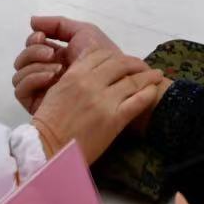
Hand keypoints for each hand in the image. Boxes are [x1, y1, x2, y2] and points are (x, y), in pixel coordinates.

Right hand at [12, 15, 122, 115]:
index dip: (34, 38)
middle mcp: (46, 71)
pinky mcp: (36, 104)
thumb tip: (32, 20)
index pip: (33, 45)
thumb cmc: (106, 60)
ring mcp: (41, 89)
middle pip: (23, 58)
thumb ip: (60, 24)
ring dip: (35, 66)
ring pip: (18, 73)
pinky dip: (32, 80)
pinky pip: (19, 90)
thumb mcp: (86, 35)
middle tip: (50, 53)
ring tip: (57, 69)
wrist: (115, 88)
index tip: (42, 36)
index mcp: (56, 57)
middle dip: (33, 51)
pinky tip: (50, 79)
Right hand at [31, 47, 167, 163]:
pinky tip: (153, 90)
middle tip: (142, 65)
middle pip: (120, 63)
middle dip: (134, 62)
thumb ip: (74, 76)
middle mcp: (91, 83)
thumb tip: (89, 67)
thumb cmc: (49, 123)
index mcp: (75, 74)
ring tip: (156, 74)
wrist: (47, 148)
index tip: (121, 59)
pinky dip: (148, 93)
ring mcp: (104, 101)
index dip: (114, 55)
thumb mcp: (57, 90)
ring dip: (148, 75)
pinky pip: (138, 101)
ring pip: (132, 80)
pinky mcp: (114, 119)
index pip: (101, 54)